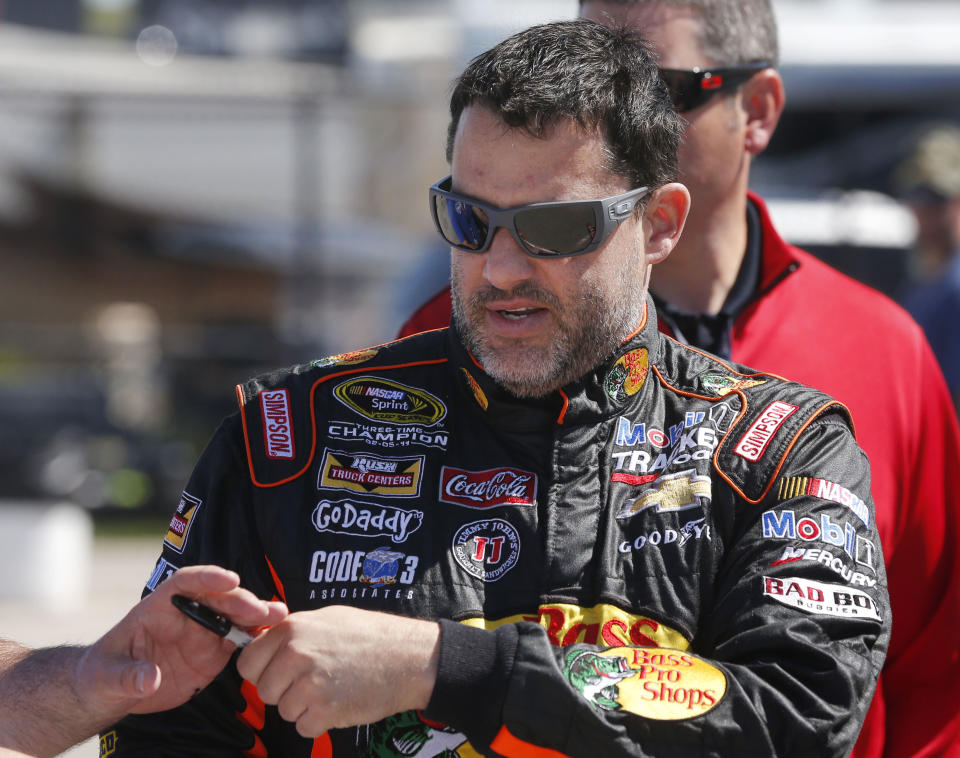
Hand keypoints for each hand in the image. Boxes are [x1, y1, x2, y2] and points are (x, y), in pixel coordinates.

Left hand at [77, 565, 287, 715]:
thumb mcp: (107, 677)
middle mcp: (185, 614)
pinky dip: (256, 637)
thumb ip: (129, 676)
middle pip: (217, 599)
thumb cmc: (103, 674)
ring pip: (233, 617)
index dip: (207, 578)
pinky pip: (237, 640)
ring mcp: (201, 632)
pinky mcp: (212, 653)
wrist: (114, 691)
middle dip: (240, 601)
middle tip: (261, 610)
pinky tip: (274, 635)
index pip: (184, 583)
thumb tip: (150, 678)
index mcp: (158, 607)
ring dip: (255, 615)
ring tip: (278, 616)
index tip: (229, 580)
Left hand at [236, 606, 439, 736]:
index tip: (278, 673)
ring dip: (304, 707)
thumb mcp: (326, 618)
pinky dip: (320, 722)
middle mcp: (295, 654)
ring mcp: (309, 683)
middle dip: (284, 691)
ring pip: (284, 711)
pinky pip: (304, 727)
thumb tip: (261, 641)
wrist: (408, 656)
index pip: (247, 662)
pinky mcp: (324, 710)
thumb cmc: (370, 635)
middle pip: (264, 691)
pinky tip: (339, 702)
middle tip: (313, 681)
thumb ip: (291, 632)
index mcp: (291, 629)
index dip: (262, 671)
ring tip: (332, 688)